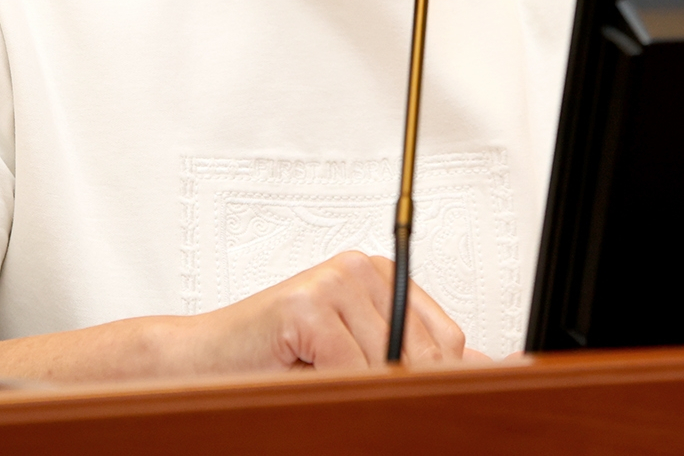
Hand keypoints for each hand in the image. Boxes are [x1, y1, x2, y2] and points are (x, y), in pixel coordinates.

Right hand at [0, 250, 480, 383]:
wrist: (197, 364)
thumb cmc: (272, 366)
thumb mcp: (355, 367)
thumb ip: (412, 364)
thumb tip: (485, 372)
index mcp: (383, 281)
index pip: (448, 340)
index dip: (441, 385)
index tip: (447, 411)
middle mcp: (362, 272)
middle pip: (424, 354)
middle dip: (402, 392)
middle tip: (350, 394)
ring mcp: (335, 282)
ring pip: (387, 368)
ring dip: (357, 395)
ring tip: (317, 387)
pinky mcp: (307, 303)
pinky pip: (349, 370)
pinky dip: (332, 391)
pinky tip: (301, 380)